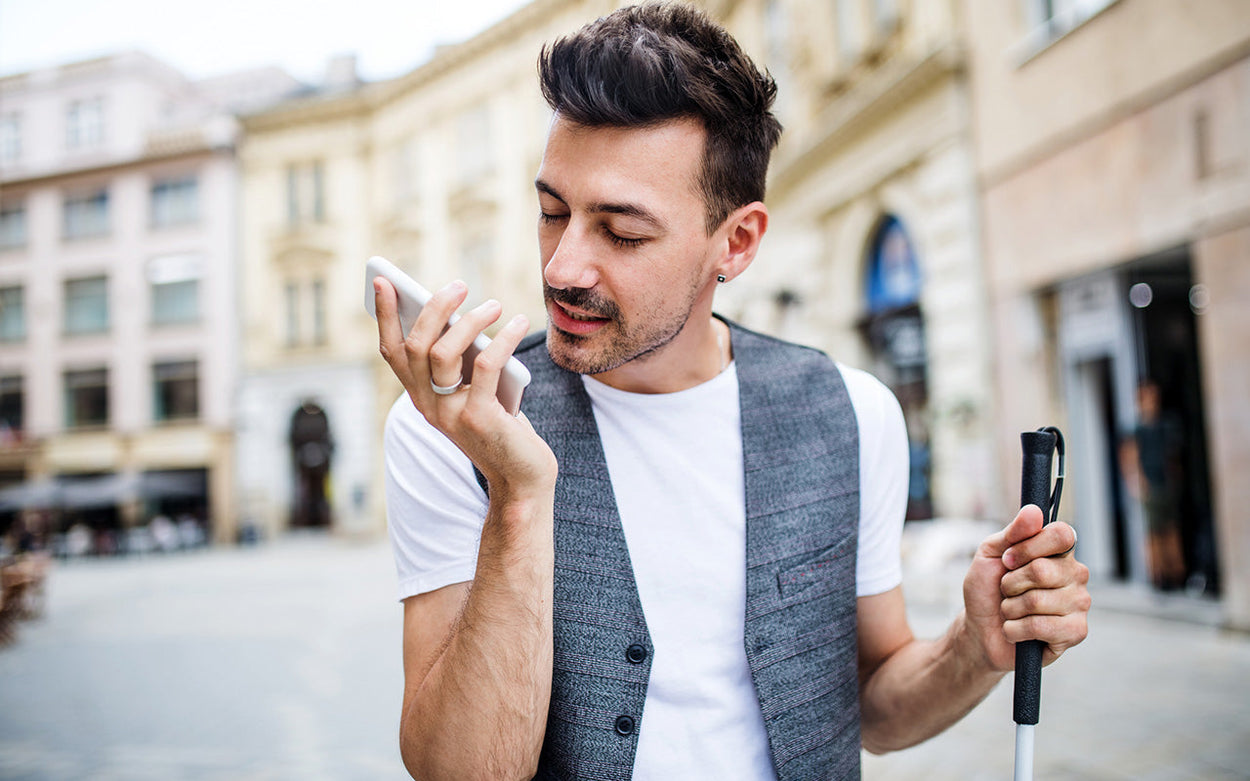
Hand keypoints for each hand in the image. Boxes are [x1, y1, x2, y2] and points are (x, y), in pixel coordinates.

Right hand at [374, 277, 556, 493]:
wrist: (522, 480)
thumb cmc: (502, 429)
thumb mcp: (475, 393)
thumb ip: (463, 364)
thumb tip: (463, 316)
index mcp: (421, 397)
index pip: (392, 352)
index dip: (385, 316)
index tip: (384, 281)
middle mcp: (428, 406)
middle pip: (415, 345)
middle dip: (433, 308)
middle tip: (458, 286)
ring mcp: (451, 415)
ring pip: (443, 352)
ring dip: (470, 320)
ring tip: (494, 305)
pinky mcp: (480, 419)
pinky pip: (485, 365)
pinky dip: (502, 339)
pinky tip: (516, 323)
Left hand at [961, 506, 1089, 671]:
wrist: (980, 629)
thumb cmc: (988, 589)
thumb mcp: (991, 553)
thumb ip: (1012, 532)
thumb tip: (1034, 511)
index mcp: (1059, 552)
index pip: (1061, 534)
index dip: (1027, 547)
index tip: (1008, 559)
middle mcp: (1076, 574)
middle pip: (1043, 570)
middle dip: (1010, 582)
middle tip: (1006, 590)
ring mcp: (1079, 603)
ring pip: (1038, 600)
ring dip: (1011, 608)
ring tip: (1012, 611)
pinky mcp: (1076, 632)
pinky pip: (1041, 626)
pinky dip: (1016, 629)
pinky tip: (1017, 630)